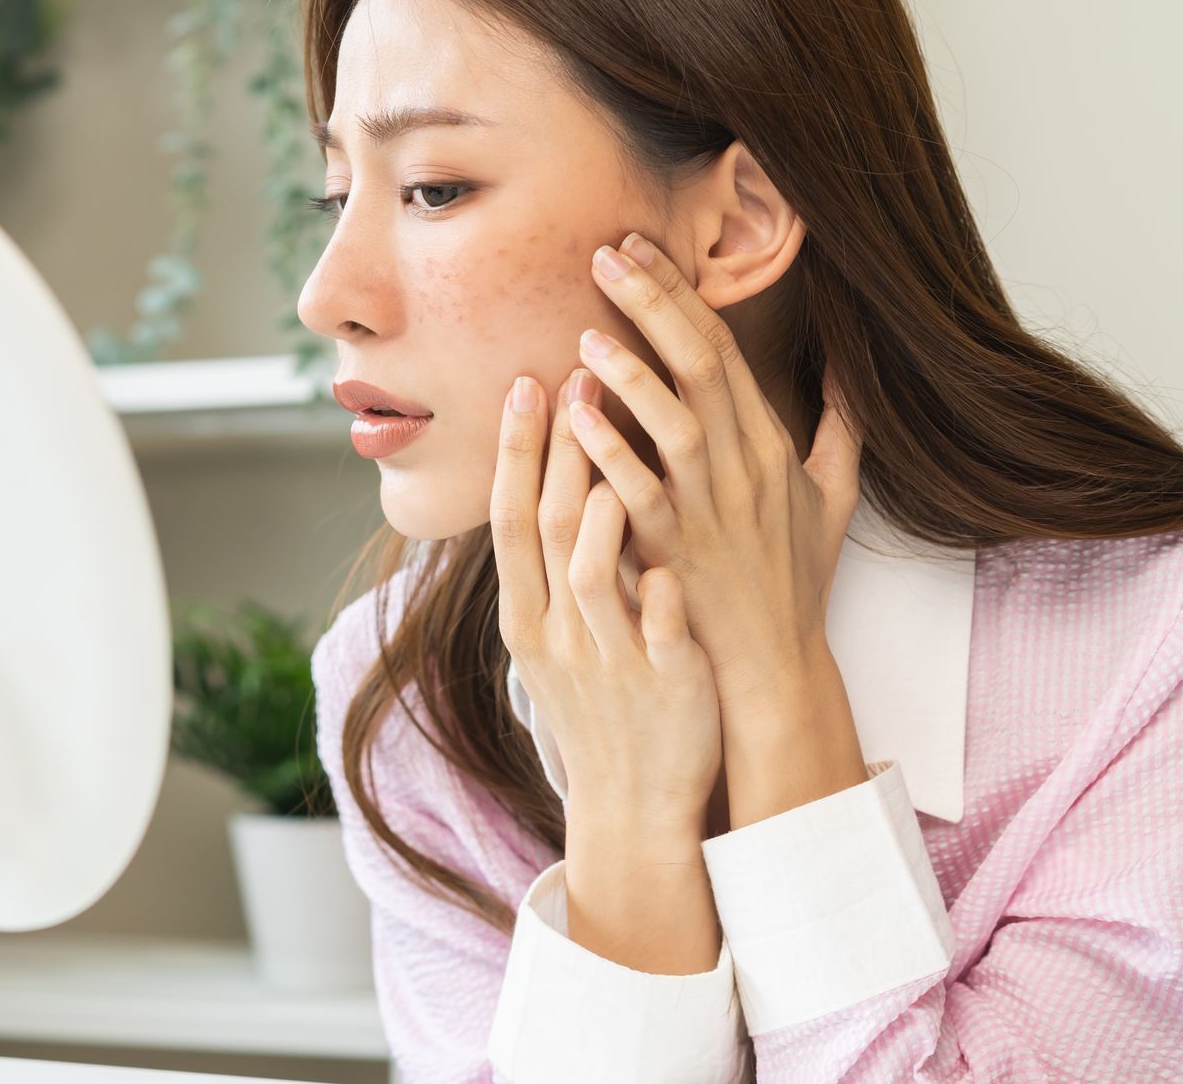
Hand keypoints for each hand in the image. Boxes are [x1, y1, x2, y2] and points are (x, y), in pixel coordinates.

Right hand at [489, 367, 722, 829]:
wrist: (632, 803)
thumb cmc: (602, 707)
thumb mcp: (558, 639)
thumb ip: (555, 567)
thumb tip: (558, 485)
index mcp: (531, 617)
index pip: (512, 518)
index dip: (517, 451)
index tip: (525, 384)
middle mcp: (560, 633)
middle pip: (549, 528)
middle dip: (560, 452)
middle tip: (577, 378)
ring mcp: (609, 660)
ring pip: (594, 576)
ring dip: (602, 510)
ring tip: (618, 450)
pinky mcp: (663, 686)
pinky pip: (658, 633)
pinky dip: (660, 596)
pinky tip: (670, 561)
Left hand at [569, 232, 864, 715]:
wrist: (774, 664)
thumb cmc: (793, 580)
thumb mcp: (833, 498)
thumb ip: (840, 428)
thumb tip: (850, 368)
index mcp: (770, 445)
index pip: (723, 350)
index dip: (680, 294)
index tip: (640, 249)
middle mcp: (744, 467)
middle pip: (701, 366)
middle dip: (653, 303)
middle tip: (607, 253)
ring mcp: (711, 509)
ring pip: (675, 423)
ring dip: (631, 372)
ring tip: (586, 331)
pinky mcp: (679, 551)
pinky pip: (641, 492)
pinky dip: (610, 450)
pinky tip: (577, 414)